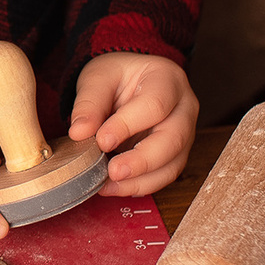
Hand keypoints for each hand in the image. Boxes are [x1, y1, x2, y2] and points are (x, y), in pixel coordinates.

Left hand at [68, 53, 196, 196]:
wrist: (128, 83)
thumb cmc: (117, 77)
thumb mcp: (98, 78)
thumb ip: (89, 103)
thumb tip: (79, 133)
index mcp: (168, 79)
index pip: (155, 105)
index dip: (128, 125)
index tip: (102, 140)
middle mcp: (184, 108)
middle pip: (173, 139)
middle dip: (142, 161)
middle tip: (112, 171)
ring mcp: (185, 134)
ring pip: (172, 164)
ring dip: (140, 180)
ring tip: (109, 185)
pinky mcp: (176, 155)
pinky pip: (164, 176)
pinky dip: (140, 186)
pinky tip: (115, 187)